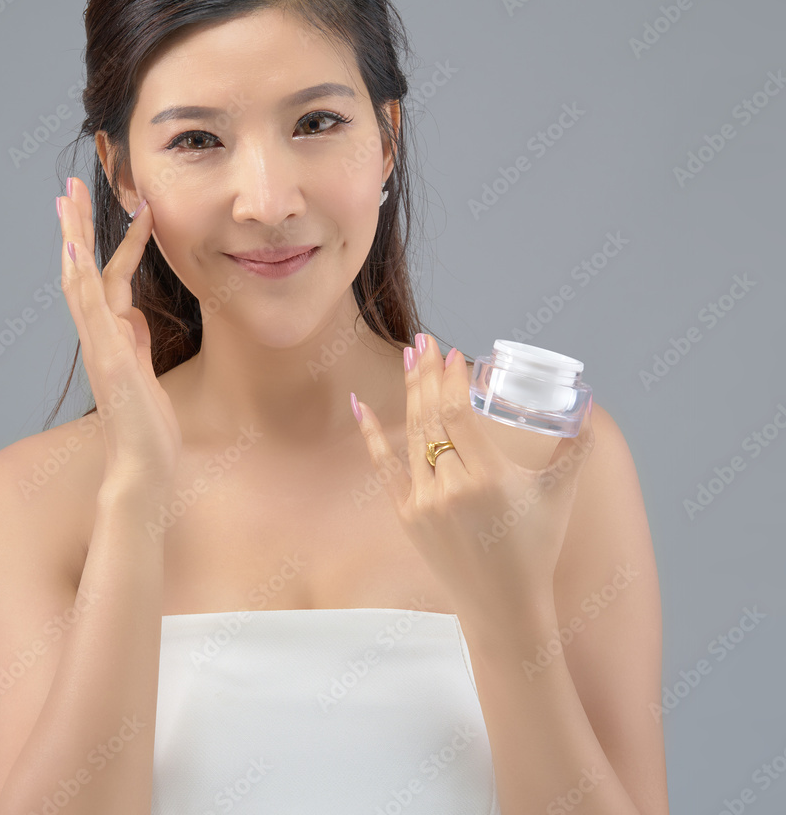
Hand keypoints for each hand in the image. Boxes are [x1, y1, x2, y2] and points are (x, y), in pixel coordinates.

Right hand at [57, 178, 181, 496]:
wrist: (143, 467)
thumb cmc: (146, 423)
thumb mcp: (146, 370)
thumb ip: (136, 340)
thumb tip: (134, 314)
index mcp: (113, 335)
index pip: (106, 277)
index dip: (108, 241)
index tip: (113, 207)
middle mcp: (100, 336)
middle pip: (82, 271)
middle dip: (77, 229)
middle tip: (69, 187)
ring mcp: (100, 347)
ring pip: (80, 283)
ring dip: (73, 241)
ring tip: (66, 200)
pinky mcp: (107, 360)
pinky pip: (90, 314)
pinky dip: (80, 281)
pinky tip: (74, 251)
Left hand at [352, 334, 594, 633]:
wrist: (503, 607)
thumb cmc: (535, 549)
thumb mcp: (560, 496)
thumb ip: (575, 450)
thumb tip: (588, 409)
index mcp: (489, 479)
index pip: (460, 414)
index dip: (453, 380)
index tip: (454, 354)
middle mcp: (452, 488)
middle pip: (433, 417)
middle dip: (427, 374)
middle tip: (424, 340)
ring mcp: (425, 502)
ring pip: (412, 435)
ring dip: (411, 393)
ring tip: (410, 358)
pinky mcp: (407, 515)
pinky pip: (384, 467)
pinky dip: (370, 434)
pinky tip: (359, 403)